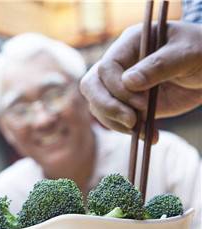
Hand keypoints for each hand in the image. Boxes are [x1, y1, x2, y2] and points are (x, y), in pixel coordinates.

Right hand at [80, 21, 201, 138]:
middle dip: (107, 106)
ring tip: (143, 130)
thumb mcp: (187, 54)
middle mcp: (119, 63)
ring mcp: (119, 84)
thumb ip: (159, 65)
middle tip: (132, 121)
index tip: (142, 103)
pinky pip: (113, 118)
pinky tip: (149, 134)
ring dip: (116, 122)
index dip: (118, 88)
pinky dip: (126, 130)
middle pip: (91, 85)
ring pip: (97, 104)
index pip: (106, 67)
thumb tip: (128, 82)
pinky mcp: (126, 102)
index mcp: (130, 43)